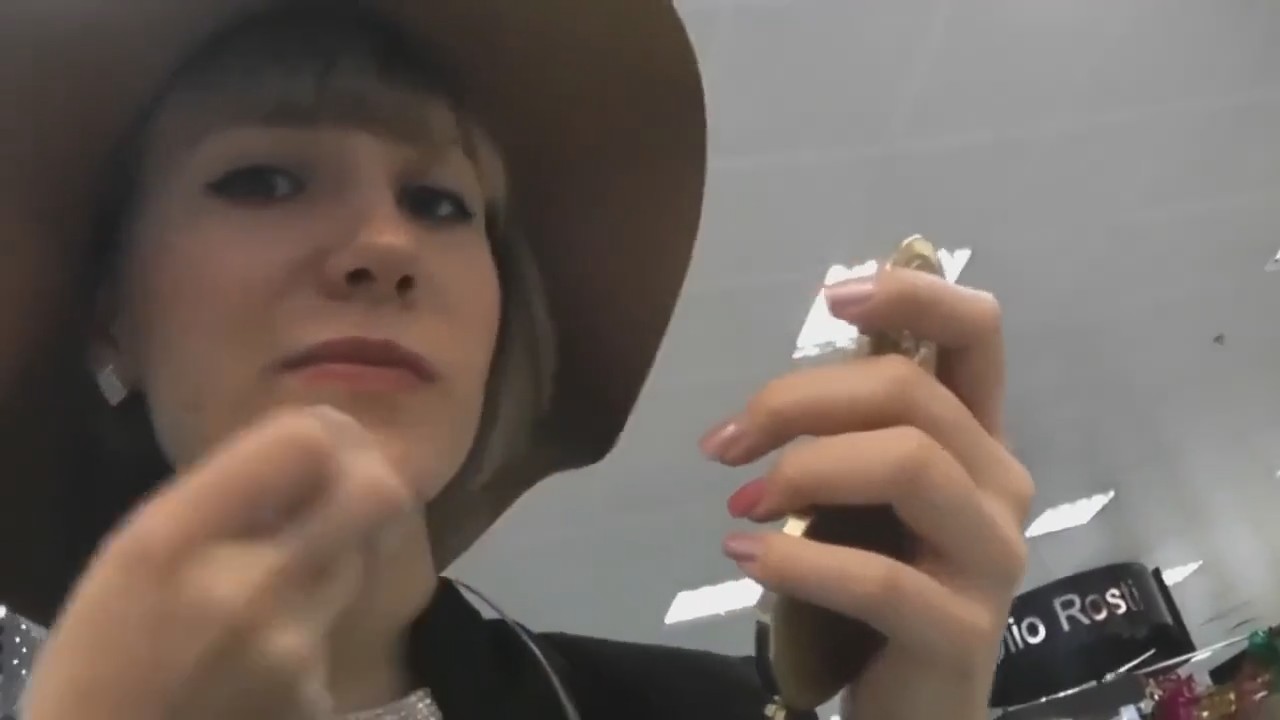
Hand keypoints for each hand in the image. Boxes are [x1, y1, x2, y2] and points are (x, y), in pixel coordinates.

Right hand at [22, 407, 413, 719]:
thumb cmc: (103, 656)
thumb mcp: (134, 555)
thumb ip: (221, 497)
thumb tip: (310, 445)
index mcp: (178, 541)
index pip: (306, 443)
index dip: (332, 432)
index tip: (326, 439)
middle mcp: (251, 588)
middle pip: (377, 494)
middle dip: (371, 476)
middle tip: (349, 481)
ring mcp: (295, 650)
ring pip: (357, 563)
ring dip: (332, 555)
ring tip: (275, 584)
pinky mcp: (320, 698)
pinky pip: (334, 630)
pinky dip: (309, 628)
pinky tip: (261, 655)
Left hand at [701, 268, 1031, 718]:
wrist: (910, 705)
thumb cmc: (880, 589)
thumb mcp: (863, 497)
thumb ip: (848, 438)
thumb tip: (774, 399)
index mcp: (977, 439)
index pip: (977, 332)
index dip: (912, 294)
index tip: (831, 296)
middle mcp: (1000, 483)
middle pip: (911, 391)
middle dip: (799, 400)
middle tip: (726, 444)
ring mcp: (993, 556)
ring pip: (909, 464)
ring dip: (804, 470)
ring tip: (742, 504)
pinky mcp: (963, 630)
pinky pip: (878, 578)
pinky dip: (797, 560)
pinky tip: (744, 559)